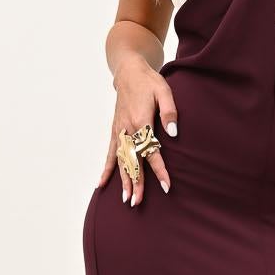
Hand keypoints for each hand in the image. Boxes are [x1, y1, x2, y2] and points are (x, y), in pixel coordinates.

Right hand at [96, 54, 176, 206]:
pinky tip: (101, 184)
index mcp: (141, 120)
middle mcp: (128, 128)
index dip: (159, 169)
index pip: (151, 150)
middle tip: (137, 202)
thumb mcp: (164, 91)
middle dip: (136, 182)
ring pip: (120, 161)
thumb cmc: (149, 82)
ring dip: (123, 180)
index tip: (166, 186)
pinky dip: (106, 169)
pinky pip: (110, 154)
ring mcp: (119, 131)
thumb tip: (173, 135)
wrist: (129, 72)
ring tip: (126, 199)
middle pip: (132, 160)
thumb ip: (169, 112)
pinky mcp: (115, 131)